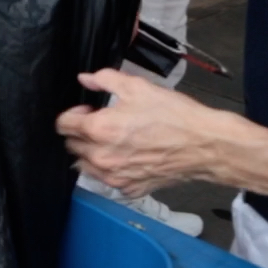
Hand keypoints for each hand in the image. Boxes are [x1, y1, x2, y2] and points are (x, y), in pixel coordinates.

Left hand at [54, 69, 234, 196]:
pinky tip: (128, 157)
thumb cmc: (174, 115)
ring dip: (91, 153)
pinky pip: (108, 180)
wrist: (204, 145)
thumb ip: (104, 79)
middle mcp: (102, 157)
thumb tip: (85, 79)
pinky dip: (111, 169)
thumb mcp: (137, 87)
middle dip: (81, 133)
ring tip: (113, 141)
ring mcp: (115, 177)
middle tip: (103, 123)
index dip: (73, 112)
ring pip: (85, 166)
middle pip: (71, 146)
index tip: (88, 109)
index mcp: (99, 129)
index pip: (63, 125)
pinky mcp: (129, 189)